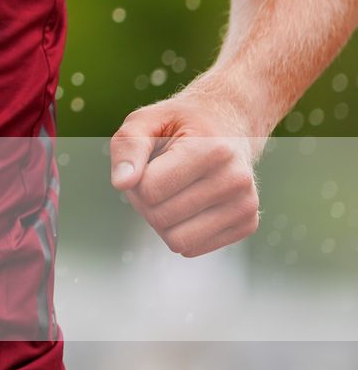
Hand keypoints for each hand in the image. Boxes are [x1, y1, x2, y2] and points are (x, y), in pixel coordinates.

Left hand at [108, 87, 262, 257]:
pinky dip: (180, 230)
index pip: (150, 190)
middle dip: (146, 202)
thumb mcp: (146, 121)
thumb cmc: (179, 124)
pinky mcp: (248, 224)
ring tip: (172, 190)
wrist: (228, 124)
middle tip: (158, 176)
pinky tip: (190, 202)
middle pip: (160, 218)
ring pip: (176, 241)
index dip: (136, 180)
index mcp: (213, 149)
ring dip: (161, 220)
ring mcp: (246, 204)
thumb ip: (128, 147)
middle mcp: (236, 179)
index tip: (147, 162)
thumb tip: (122, 184)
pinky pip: (192, 249)